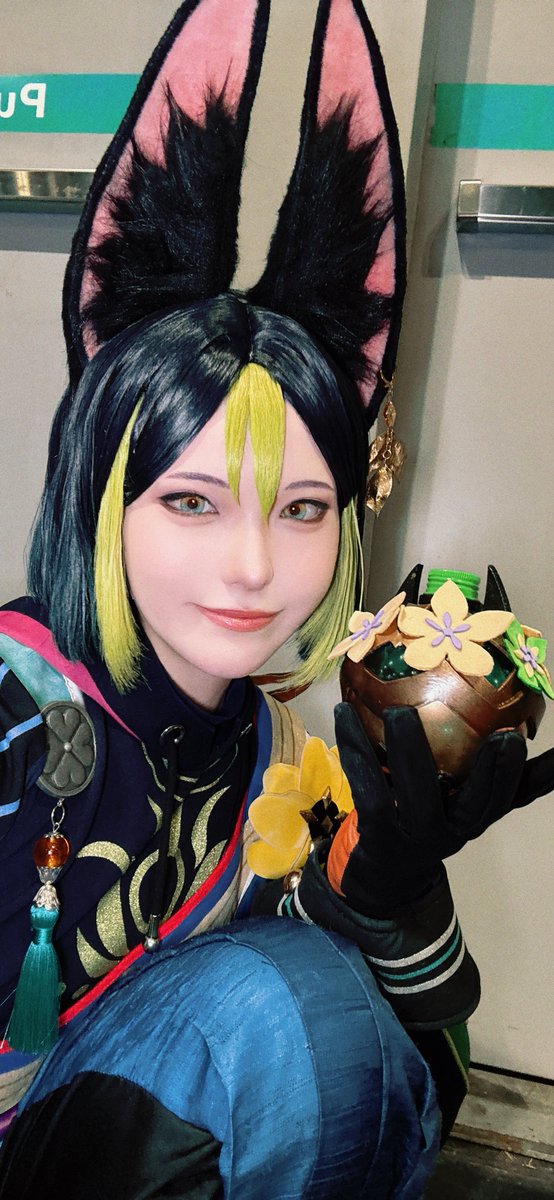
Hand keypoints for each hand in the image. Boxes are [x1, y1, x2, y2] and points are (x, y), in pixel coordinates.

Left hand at [327, 702, 553, 916]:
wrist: (383, 879)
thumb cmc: (427, 823)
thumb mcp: (467, 804)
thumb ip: (500, 777)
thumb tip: (546, 746)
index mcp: (476, 814)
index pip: (513, 795)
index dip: (530, 774)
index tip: (528, 740)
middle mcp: (454, 828)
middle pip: (481, 802)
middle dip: (495, 771)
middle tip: (505, 736)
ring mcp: (418, 835)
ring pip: (419, 792)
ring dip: (409, 750)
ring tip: (398, 712)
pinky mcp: (379, 836)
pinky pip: (371, 792)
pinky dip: (358, 754)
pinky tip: (345, 719)